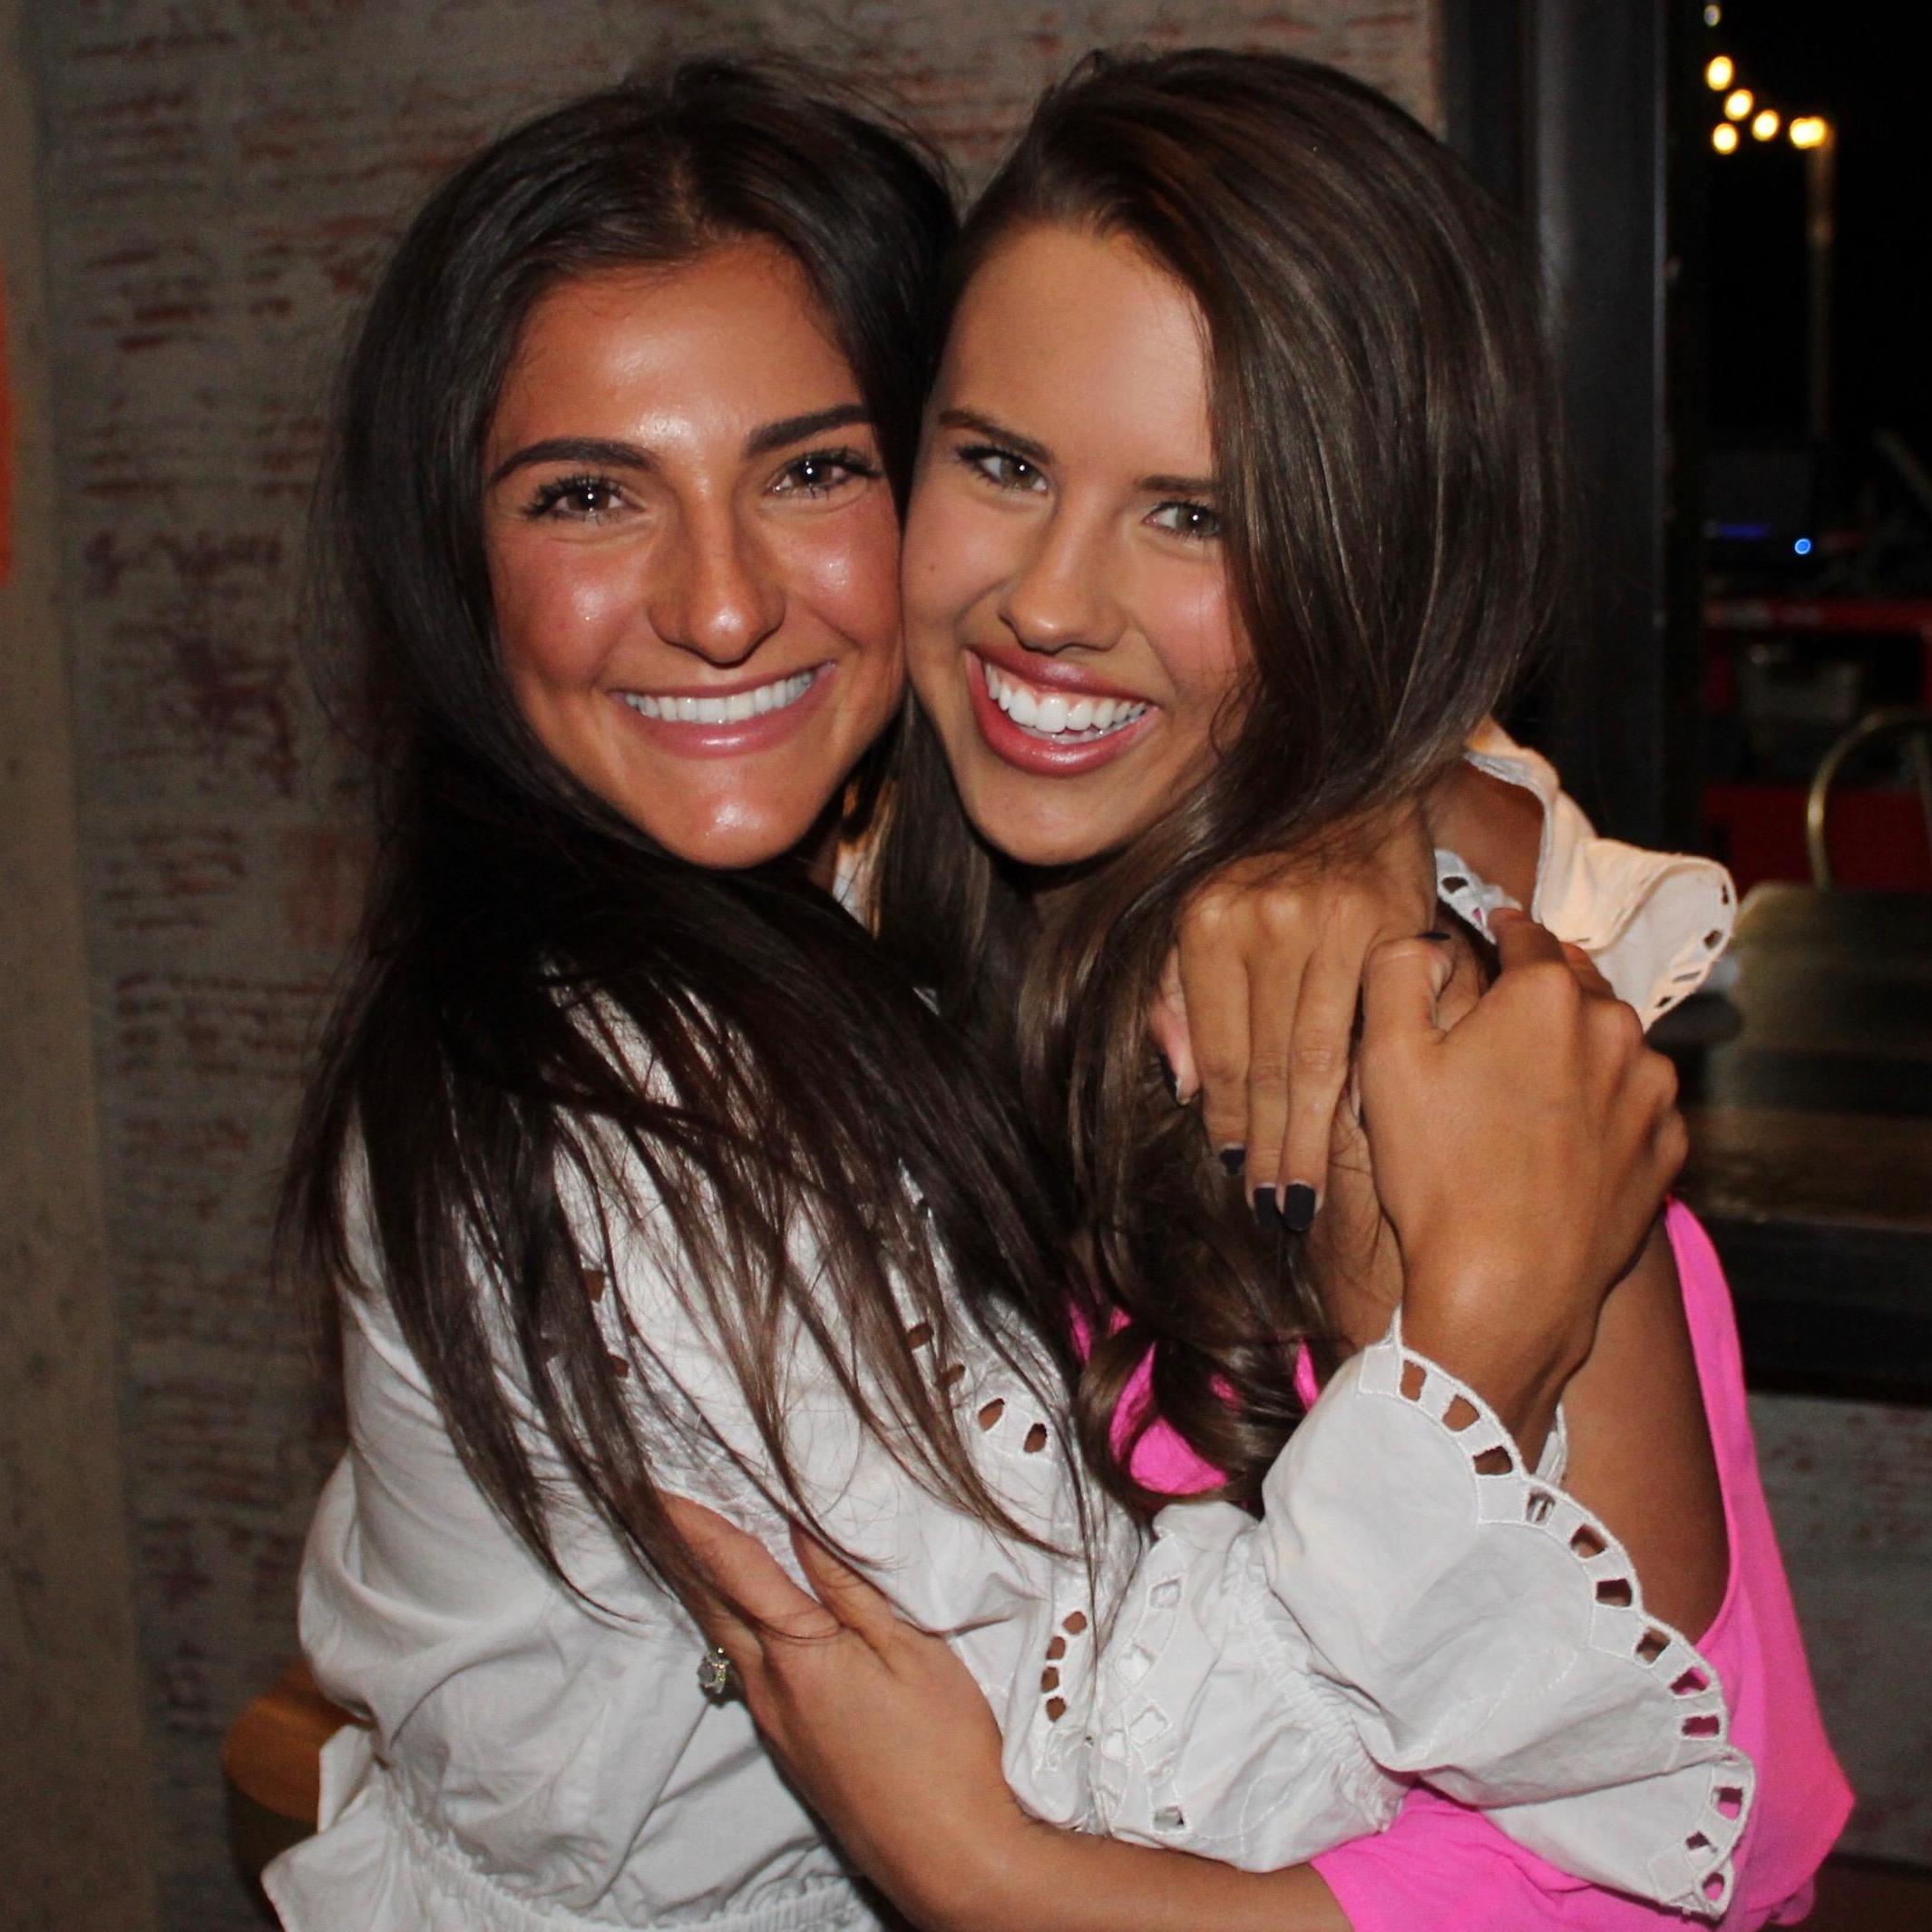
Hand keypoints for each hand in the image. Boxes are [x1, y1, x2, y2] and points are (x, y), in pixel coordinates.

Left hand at [663, 1499, 1353, 1931]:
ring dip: (702, 1587)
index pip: (732, 1568)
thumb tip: (801, 1524)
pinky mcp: (793, 1748)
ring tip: (685, 1544)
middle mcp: (770, 1688)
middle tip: (649, 1503)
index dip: (691, 1522)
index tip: (653, 1484)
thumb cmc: (943, 1749)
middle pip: (710, 1603)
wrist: (950, 1857)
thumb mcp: (911, 1649)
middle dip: (679, 1550)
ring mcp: (776, 1723)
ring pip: (724, 1637)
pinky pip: (745, 1668)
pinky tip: (743, 1614)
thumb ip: (849, 1585)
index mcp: (797, 1654)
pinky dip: (731, 1624)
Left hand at [1152, 803, 1434, 1227]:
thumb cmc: (1267, 862)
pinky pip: (1375, 1026)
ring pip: (1321, 1058)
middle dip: (1270, 1147)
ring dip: (1311, 1136)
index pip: (1221, 1049)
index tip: (1234, 1172)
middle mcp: (1265, 920)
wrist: (1355, 787)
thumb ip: (1178, 995)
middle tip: (1274, 1210)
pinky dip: (1364, 1086)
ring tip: (1305, 1195)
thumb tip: (1185, 1087)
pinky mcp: (1392, 926)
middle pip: (1268, 1066)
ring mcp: (1333, 924)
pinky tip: (1357, 1131)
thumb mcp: (1200, 912)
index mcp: (1208, 920)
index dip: (1227, 1120)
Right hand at [1355, 911, 1685, 1442]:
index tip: (1489, 936)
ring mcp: (1652, 1093)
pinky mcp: (1667, 1150)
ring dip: (1576, 1049)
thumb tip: (1429, 940)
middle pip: (1577, 986)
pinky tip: (1559, 1140)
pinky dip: (1603, 1106)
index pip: (1528, 935)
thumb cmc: (1438, 1172)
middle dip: (1540, 994)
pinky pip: (1633, 1104)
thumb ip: (1399, 969)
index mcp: (1549, 994)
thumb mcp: (1385, 1057)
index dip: (1501, 933)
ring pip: (1611, 1044)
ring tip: (1527, 1092)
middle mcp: (1617, 1029)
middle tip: (1497, 1025)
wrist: (1504, 1290)